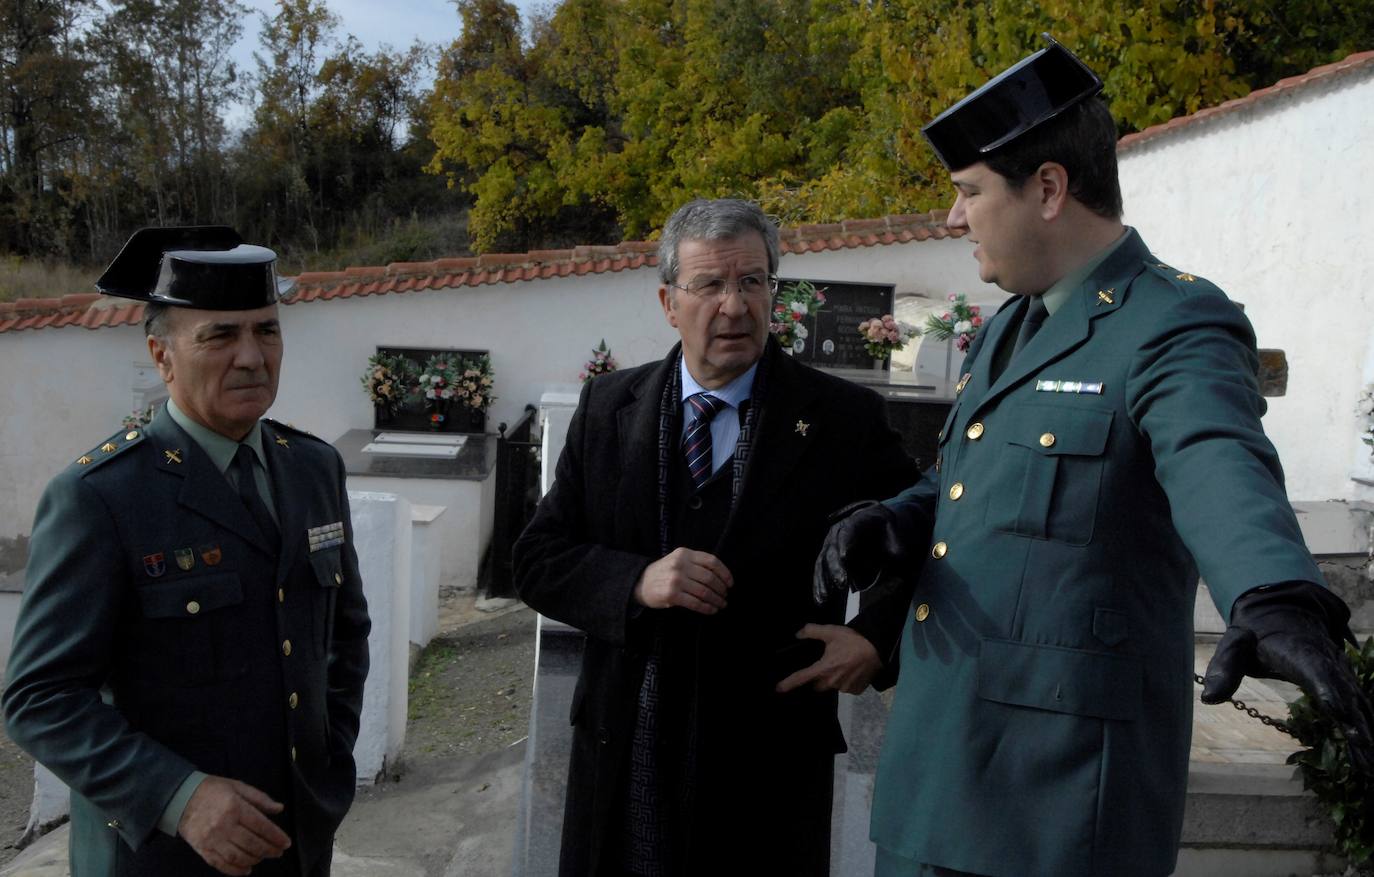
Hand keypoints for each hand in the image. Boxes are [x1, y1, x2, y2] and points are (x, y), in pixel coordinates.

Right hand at [177, 775, 290, 875]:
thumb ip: (260, 798)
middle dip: (269, 850)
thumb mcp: (238, 786)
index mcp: (235, 807)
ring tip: (262, 857)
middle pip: (252, 844)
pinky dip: (235, 870)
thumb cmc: (213, 790)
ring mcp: (212, 839)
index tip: (286, 843)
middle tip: (278, 852)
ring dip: (254, 860)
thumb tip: (279, 808)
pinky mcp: (202, 849)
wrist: (180, 798)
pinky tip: (246, 869)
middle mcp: (224, 825)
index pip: (261, 826)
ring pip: (238, 856)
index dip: (276, 837)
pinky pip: (221, 864)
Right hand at [633, 547, 732, 614]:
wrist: (639, 583)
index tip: (730, 583)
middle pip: (709, 577)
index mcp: (684, 553)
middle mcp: (680, 565)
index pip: (711, 561)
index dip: (724, 573)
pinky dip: (706, 608)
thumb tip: (721, 576)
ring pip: (704, 591)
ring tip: (721, 604)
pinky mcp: (672, 595)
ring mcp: (676, 580)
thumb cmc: (663, 573)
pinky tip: (711, 610)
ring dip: (716, 600)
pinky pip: (695, 603)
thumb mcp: (677, 560)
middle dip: (721, 589)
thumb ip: (695, 563)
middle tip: (725, 596)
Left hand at [776, 624, 881, 694]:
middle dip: (819, 677)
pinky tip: (852, 670)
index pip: (801, 678)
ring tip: (843, 665)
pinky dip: (847, 681)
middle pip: (817, 685)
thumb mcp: (830, 631)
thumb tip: (798, 634)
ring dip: (834, 679)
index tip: (778, 689)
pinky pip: (846, 688)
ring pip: (833, 686)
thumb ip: (812, 631)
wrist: (877, 647)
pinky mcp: (856, 690)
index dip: (788, 683)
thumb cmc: (852, 639)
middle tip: (827, 664)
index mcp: (823, 668)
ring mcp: (845, 688)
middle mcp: (832, 682)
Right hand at [813, 500, 914, 604]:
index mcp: (856, 521)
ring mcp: (830, 543)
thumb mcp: (894, 533)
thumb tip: (894, 560)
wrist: (874, 526)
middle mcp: (838, 531)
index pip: (848, 531)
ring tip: (826, 597)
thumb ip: (895, 546)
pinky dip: (820, 584)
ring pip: (823, 561)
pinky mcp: (827, 557)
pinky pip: (820, 570)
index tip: (844, 557)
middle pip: (833, 549)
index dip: (845, 543)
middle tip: (842, 583)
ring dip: (823, 580)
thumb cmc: (885, 530)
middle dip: (835, 567)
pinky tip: (820, 600)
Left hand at [1202, 584, 1373, 773]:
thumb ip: (1223, 668)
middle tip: (1365, 748)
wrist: (1285, 613)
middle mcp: (1327, 661)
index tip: (1338, 712)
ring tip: (1370, 764)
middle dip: (1356, 721)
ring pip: (1358, 703)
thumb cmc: (1256, 634)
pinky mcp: (1345, 683)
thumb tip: (1209, 699)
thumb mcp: (1234, 644)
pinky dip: (1367, 730)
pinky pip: (1360, 707)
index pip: (1314, 670)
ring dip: (1366, 732)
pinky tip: (1369, 756)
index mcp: (1298, 651)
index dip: (1327, 689)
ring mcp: (1340, 673)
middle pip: (1344, 692)